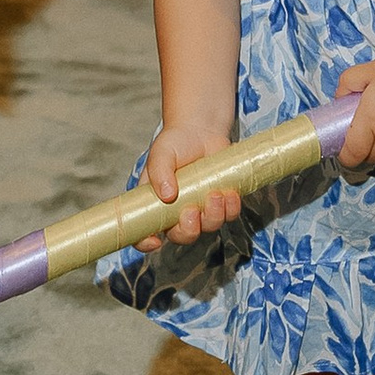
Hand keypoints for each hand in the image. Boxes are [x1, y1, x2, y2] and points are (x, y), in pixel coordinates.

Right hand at [145, 118, 241, 240]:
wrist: (201, 131)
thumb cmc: (176, 143)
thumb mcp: (161, 153)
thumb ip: (159, 171)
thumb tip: (166, 195)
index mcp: (155, 203)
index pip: (143, 232)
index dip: (145, 243)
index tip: (155, 241)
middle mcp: (177, 212)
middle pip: (182, 236)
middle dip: (189, 230)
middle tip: (193, 210)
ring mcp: (201, 210)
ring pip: (208, 228)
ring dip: (213, 216)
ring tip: (215, 194)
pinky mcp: (222, 204)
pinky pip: (229, 216)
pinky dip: (231, 209)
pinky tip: (229, 193)